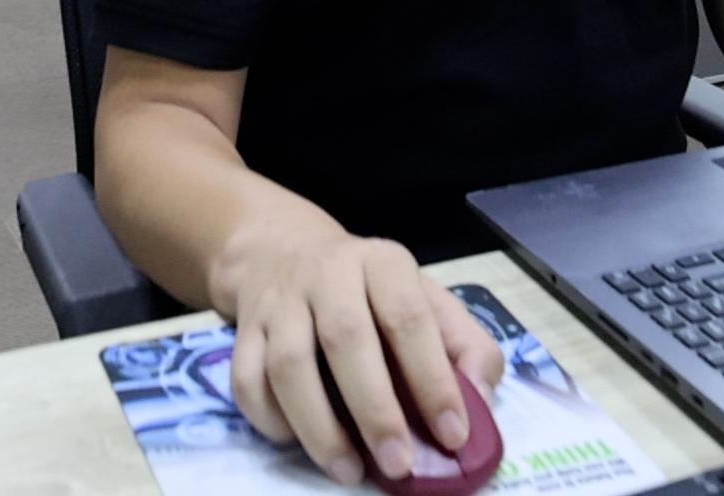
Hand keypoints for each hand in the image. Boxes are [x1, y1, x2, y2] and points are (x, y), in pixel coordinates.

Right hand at [210, 221, 503, 486]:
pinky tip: (299, 443)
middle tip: (399, 464)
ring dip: (319, 427)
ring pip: (287, 364)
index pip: (409, 318)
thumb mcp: (426, 299)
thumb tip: (480, 403)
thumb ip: (465, 346)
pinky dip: (271, 420)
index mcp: (383, 264)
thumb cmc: (370, 292)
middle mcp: (327, 274)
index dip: (432, 379)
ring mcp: (278, 303)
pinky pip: (247, 382)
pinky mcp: (243, 331)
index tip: (453, 434)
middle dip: (375, 410)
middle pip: (345, 338)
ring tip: (350, 471)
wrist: (284, 252)